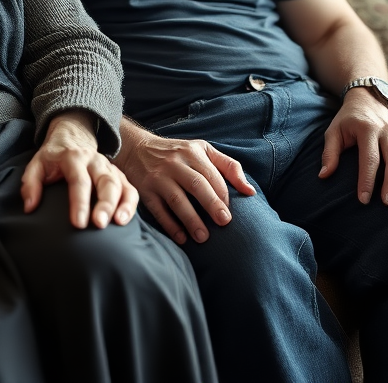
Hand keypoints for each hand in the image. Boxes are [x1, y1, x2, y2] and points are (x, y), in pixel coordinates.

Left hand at [21, 110, 137, 229]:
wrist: (72, 136)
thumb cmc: (53, 156)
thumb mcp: (36, 164)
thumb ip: (30, 183)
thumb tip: (30, 207)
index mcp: (73, 157)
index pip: (79, 180)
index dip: (79, 203)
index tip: (78, 224)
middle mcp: (95, 161)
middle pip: (105, 181)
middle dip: (105, 203)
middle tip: (100, 224)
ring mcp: (108, 167)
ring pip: (120, 184)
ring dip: (122, 204)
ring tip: (119, 223)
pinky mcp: (117, 174)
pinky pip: (129, 188)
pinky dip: (131, 204)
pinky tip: (125, 220)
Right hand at [115, 122, 254, 244]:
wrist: (136, 149)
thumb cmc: (177, 153)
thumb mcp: (202, 150)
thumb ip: (228, 167)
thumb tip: (250, 192)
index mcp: (192, 152)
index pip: (212, 175)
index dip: (223, 195)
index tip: (230, 213)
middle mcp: (174, 163)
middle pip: (196, 185)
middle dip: (211, 205)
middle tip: (224, 223)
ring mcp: (158, 177)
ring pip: (176, 199)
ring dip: (191, 220)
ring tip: (203, 238)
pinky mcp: (145, 190)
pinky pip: (158, 210)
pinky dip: (170, 225)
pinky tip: (181, 238)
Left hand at [319, 88, 387, 204]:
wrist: (367, 99)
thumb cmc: (348, 120)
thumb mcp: (333, 131)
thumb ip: (329, 153)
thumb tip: (324, 176)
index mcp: (367, 129)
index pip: (369, 159)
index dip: (367, 180)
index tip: (363, 199)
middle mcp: (387, 130)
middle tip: (386, 202)